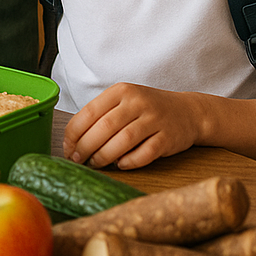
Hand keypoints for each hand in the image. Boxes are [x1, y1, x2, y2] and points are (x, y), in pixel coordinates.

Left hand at [62, 83, 203, 169]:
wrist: (188, 112)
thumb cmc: (147, 109)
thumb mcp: (124, 101)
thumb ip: (102, 115)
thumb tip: (74, 140)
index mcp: (121, 91)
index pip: (89, 111)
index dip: (75, 132)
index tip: (67, 147)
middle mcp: (137, 102)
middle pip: (104, 127)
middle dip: (86, 147)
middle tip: (77, 159)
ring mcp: (154, 119)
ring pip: (123, 141)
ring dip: (105, 156)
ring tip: (95, 163)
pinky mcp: (168, 138)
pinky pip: (144, 153)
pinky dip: (129, 162)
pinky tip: (120, 164)